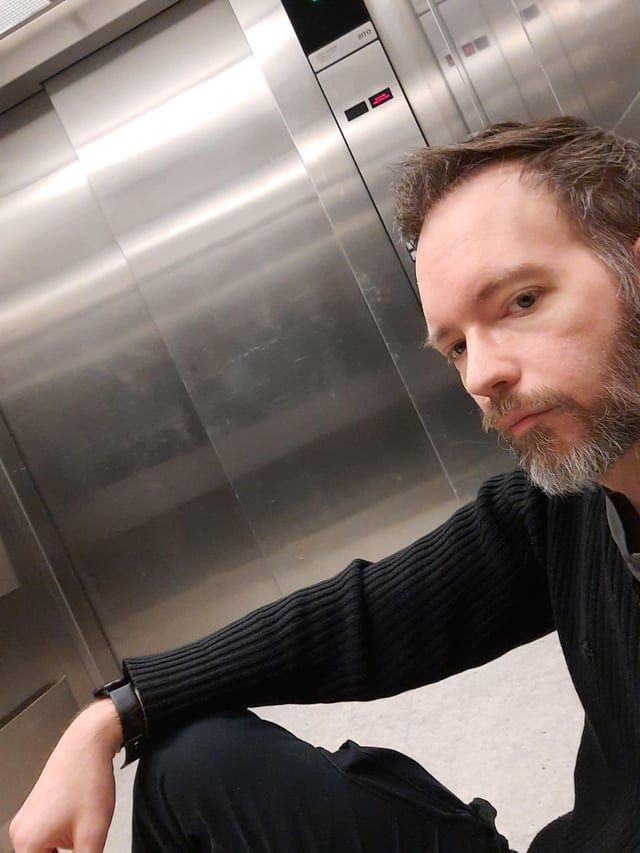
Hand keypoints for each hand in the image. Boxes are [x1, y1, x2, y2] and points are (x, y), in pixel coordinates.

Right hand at [9, 700, 122, 852]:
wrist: (88, 743)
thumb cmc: (88, 780)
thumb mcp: (92, 835)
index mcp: (27, 843)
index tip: (80, 852)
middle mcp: (20, 832)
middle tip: (84, 846)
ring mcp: (27, 821)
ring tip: (84, 837)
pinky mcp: (36, 812)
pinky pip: (44, 841)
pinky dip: (61, 845)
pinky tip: (80, 833)